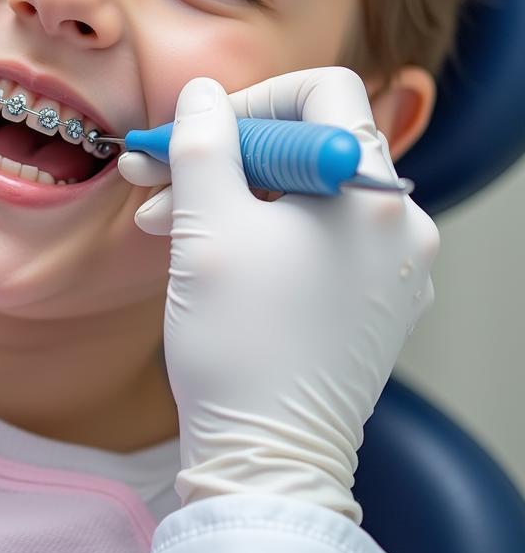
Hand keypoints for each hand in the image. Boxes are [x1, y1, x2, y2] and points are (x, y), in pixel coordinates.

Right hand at [120, 68, 437, 520]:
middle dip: (223, 153)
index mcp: (370, 195)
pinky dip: (261, 230)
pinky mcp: (374, 300)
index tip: (200, 131)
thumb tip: (201, 93)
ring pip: (304, 193)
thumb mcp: (206, 227)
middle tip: (155, 172)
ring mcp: (392, 266)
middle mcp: (398, 224)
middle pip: (307, 145)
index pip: (324, 93)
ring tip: (161, 220)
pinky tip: (205, 251)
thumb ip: (202, 143)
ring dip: (231, 193)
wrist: (269, 460)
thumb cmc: (239, 342)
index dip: (254, 98)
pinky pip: (317, 235)